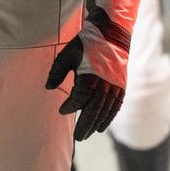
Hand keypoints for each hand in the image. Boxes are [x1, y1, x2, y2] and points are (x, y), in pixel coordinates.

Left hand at [45, 10, 130, 139]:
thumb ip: (57, 72)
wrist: (111, 33)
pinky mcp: (121, 85)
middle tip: (78, 138)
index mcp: (90, 76)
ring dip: (96, 124)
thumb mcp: (68, 55)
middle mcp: (104, 84)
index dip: (70, 106)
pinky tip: (102, 127)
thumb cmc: (86, 43)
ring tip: (87, 135)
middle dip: (85, 125)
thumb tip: (48, 88)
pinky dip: (109, 117)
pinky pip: (116, 106)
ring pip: (105, 111)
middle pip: (94, 110)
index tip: (62, 110)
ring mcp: (115, 86)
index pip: (79, 99)